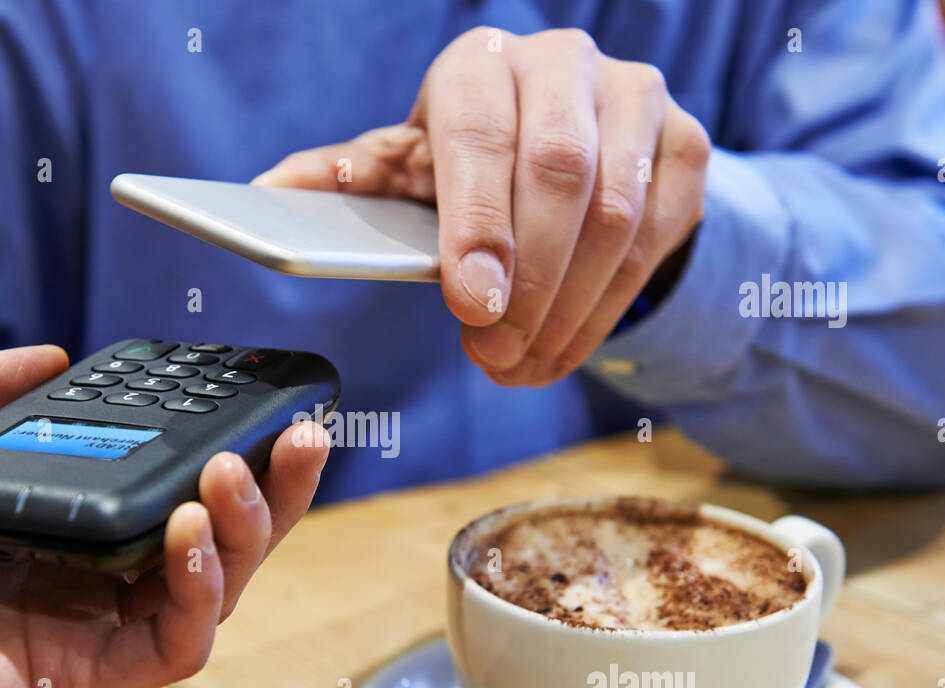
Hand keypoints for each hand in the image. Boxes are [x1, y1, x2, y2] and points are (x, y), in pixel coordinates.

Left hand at [0, 347, 328, 687]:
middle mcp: (77, 574)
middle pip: (213, 539)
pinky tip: (185, 533)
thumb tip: (49, 353)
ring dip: (247, 529)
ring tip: (235, 472)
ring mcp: (84, 628)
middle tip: (302, 435)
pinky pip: (176, 642)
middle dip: (273, 489)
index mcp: (46, 519)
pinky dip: (202, 589)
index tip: (258, 405)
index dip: (222, 452)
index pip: (164, 489)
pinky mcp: (79, 677)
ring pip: (214, 590)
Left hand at [255, 27, 710, 385]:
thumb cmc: (468, 165)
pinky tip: (566, 347)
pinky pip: (660, 234)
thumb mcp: (407, 169)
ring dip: (570, 308)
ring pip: (617, 214)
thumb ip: (345, 181)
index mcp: (480, 64)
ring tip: (523, 366)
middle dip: (528, 284)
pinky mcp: (685, 144)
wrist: (574, 145)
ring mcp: (635, 100)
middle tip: (494, 357)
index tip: (472, 306)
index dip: (478, 223)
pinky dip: (612, 306)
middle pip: (560, 174)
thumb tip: (258, 194)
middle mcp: (563, 65)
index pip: (480, 133)